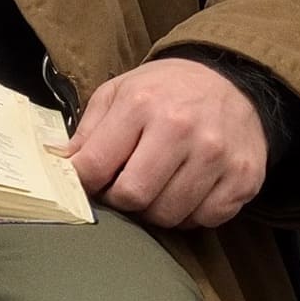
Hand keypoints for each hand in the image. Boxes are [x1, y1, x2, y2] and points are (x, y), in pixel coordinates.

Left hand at [63, 58, 266, 230]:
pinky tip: (188, 191)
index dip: (84, 183)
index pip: (95, 168)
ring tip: (158, 186)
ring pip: (168, 215)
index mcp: (142, 105)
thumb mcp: (118, 93)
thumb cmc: (167, 91)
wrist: (234, 80)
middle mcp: (181, 129)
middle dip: (121, 200)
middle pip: (132, 197)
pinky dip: (191, 214)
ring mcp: (216, 156)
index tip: (89, 182)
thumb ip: (86, 132)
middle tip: (125, 187)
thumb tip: (57, 165)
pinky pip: (204, 220)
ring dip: (155, 209)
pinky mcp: (242, 178)